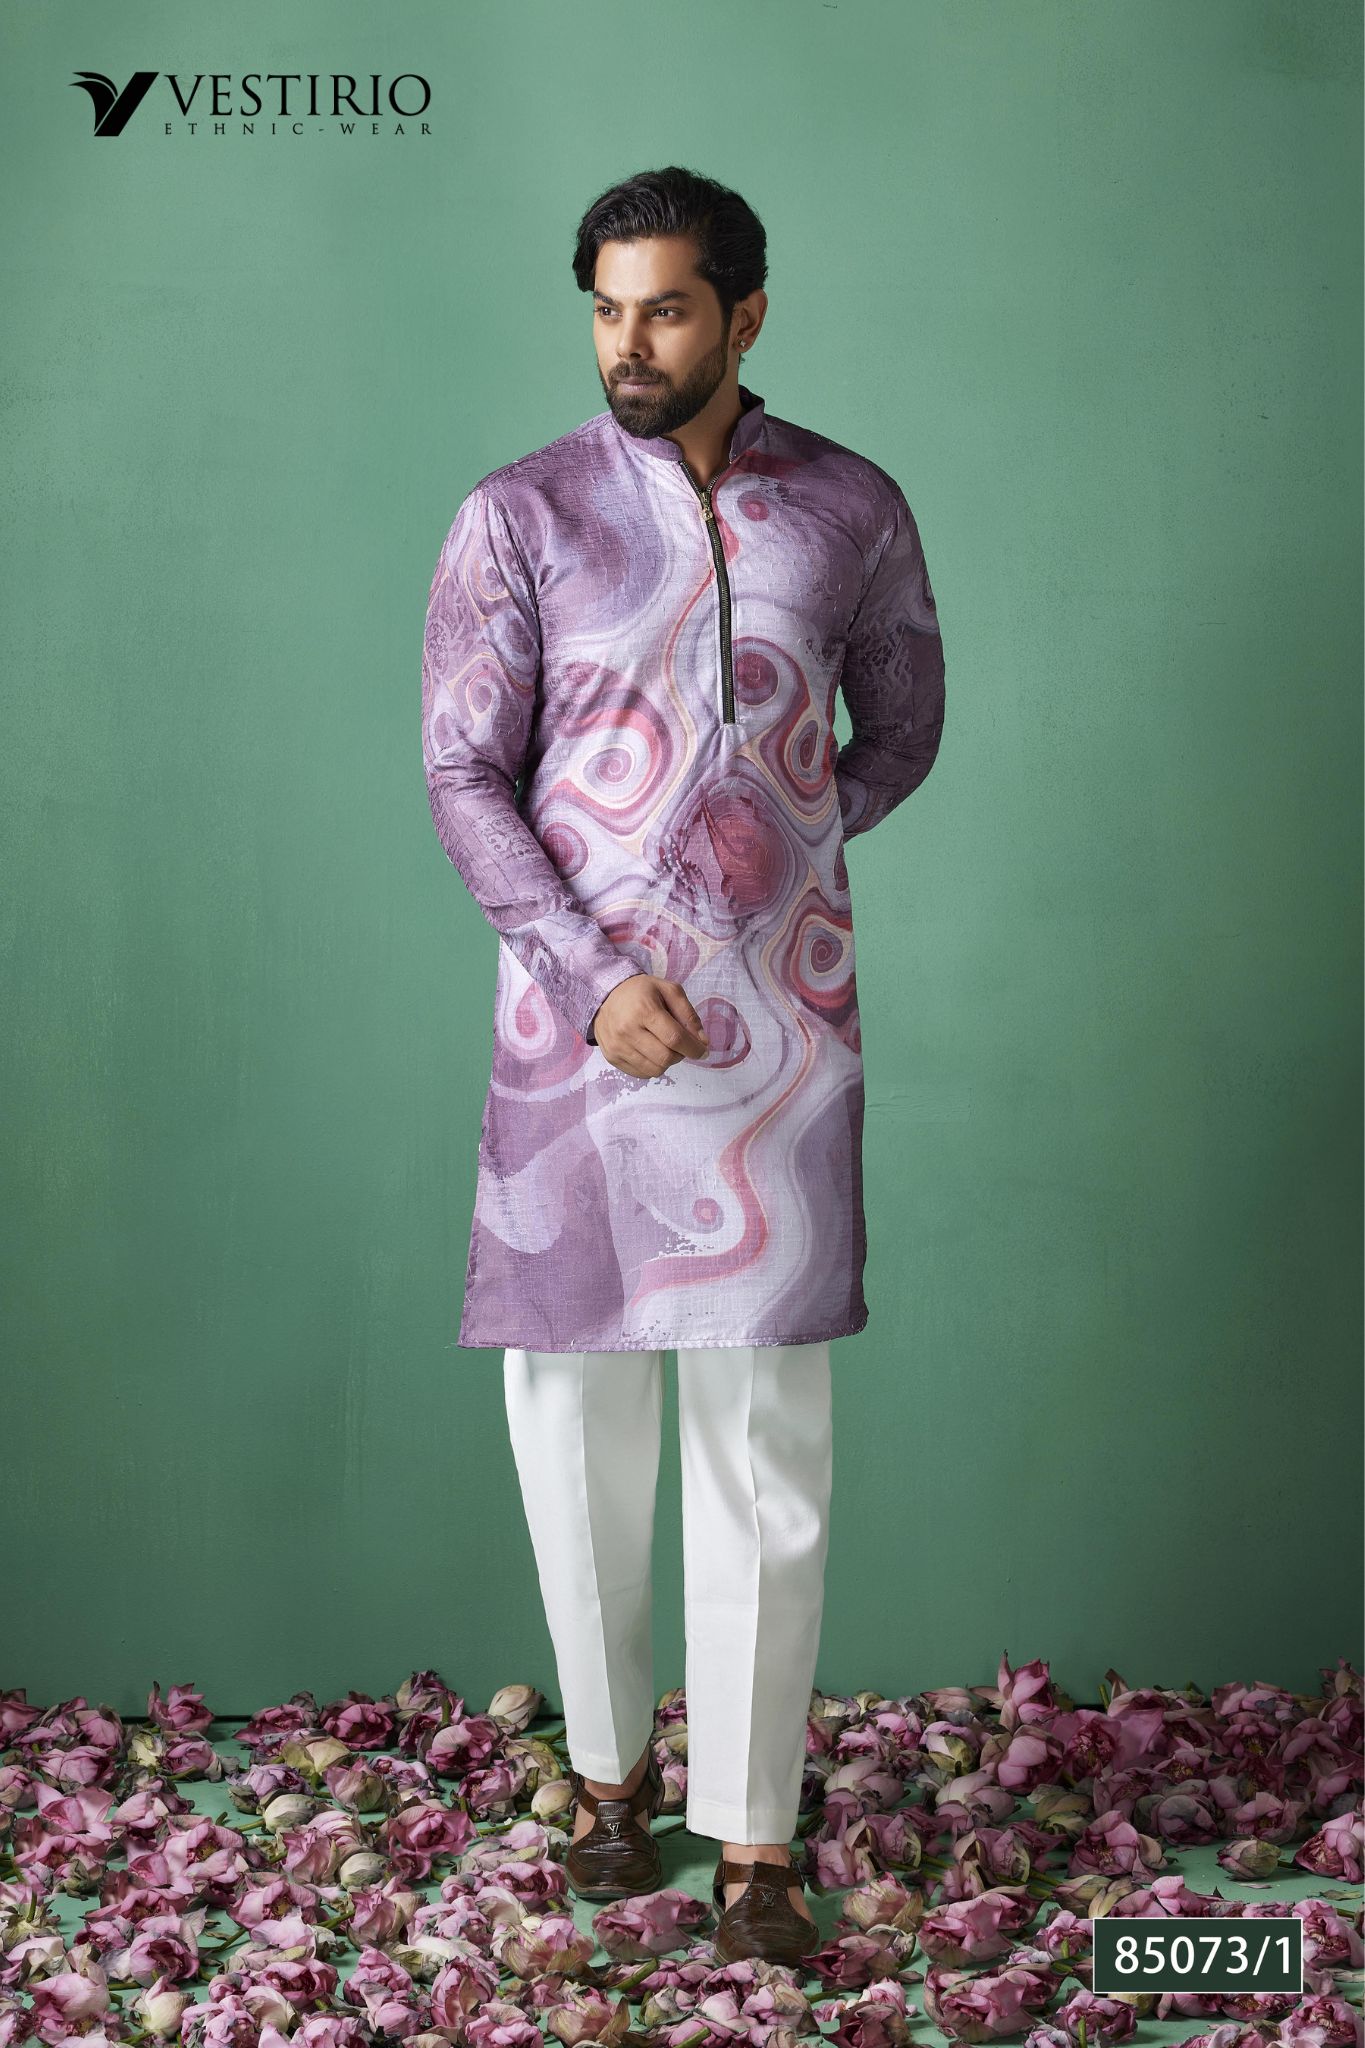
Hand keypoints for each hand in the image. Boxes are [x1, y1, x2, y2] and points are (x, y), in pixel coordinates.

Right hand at [590, 975, 709, 1077]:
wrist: (605, 995)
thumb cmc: (641, 991)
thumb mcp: (669, 990)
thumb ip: (689, 1014)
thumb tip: (702, 1041)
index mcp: (644, 1010)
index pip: (675, 1038)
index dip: (693, 1048)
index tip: (703, 1050)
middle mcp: (628, 1030)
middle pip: (665, 1058)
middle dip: (680, 1055)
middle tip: (680, 1045)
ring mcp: (618, 1046)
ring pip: (654, 1070)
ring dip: (667, 1062)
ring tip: (664, 1046)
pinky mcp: (612, 1057)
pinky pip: (641, 1073)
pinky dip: (652, 1066)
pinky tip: (651, 1051)